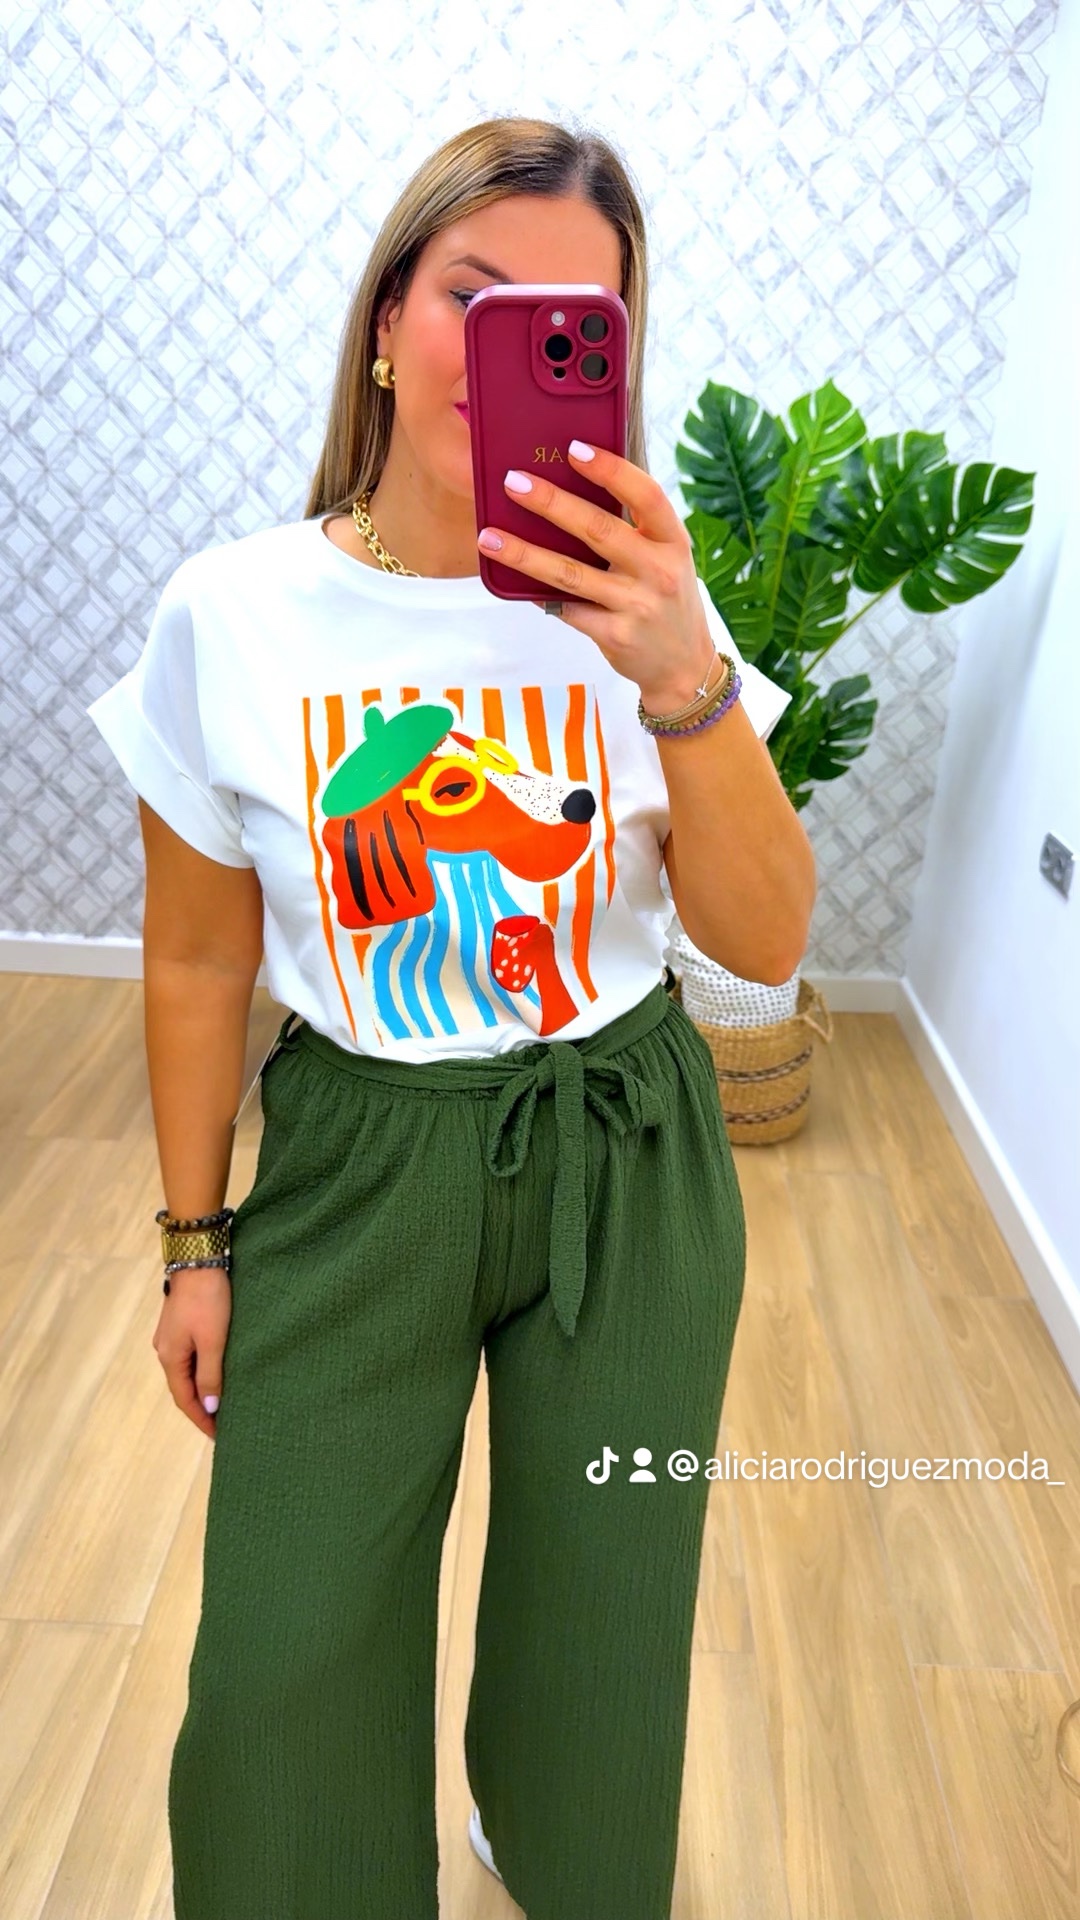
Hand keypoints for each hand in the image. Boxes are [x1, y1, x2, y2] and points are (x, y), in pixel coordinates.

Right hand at [152, 1265, 231, 1440]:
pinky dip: (201, 1371)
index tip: (218, 1436)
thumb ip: (210, 1376)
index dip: (201, 1420)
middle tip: (223, 1425)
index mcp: (170, 1357)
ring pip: (186, 1372)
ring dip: (201, 1390)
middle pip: (183, 1388)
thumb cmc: (208, 1300)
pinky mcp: (180, 1323)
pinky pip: (189, 1357)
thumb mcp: (213, 1341)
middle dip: (201, 1408)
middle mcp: (165, 1350)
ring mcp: (171, 1336)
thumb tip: (208, 1409)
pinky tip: (215, 1372)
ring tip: (221, 1403)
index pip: (184, 1400)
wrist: (199, 1258)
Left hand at [476, 441, 717, 711]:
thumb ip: (632, 529)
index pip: (646, 495)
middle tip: (513, 482)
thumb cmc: (667, 598)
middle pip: (598, 529)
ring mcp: (637, 605)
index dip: (611, 470)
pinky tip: (511, 581)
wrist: (684, 665)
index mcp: (673, 541)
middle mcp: (659, 571)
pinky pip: (567, 609)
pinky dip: (538, 594)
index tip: (574, 449)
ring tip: (490, 536)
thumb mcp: (666, 557)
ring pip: (570, 573)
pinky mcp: (615, 635)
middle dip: (551, 503)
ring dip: (525, 553)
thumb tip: (569, 492)